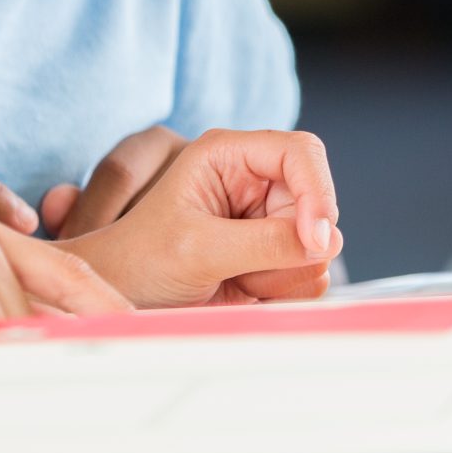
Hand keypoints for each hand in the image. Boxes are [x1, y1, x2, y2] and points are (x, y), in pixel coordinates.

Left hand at [61, 128, 340, 308]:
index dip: (318, 192)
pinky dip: (281, 290)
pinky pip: (308, 274)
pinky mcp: (274, 254)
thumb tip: (326, 241)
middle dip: (290, 246)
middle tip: (243, 267)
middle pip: (317, 205)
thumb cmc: (142, 261)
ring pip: (317, 246)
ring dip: (280, 273)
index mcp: (230, 155)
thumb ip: (266, 242)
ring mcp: (267, 219)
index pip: (303, 153)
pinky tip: (242, 288)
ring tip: (231, 275)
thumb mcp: (199, 248)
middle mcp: (255, 181)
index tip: (314, 238)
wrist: (125, 299)